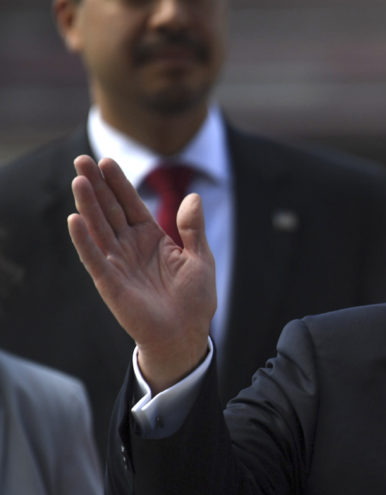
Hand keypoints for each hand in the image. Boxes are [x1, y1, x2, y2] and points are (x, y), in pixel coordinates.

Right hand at [67, 155, 215, 392]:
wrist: (186, 335)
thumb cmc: (195, 300)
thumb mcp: (201, 258)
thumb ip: (194, 229)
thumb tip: (194, 197)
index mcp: (151, 238)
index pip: (131, 205)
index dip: (119, 184)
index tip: (106, 161)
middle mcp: (130, 247)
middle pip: (110, 211)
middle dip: (97, 186)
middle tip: (82, 159)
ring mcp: (118, 263)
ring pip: (100, 229)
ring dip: (88, 205)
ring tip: (78, 180)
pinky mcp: (111, 283)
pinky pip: (95, 258)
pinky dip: (85, 240)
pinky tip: (75, 220)